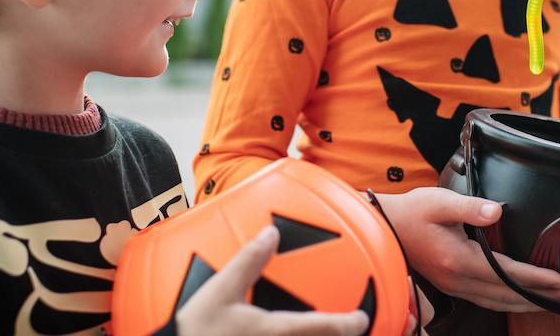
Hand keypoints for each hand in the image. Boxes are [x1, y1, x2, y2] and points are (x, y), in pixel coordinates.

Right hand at [176, 225, 370, 335]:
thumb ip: (248, 261)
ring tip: (323, 332)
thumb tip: (271, 233)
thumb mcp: (219, 291)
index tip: (363, 318)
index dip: (351, 324)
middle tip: (349, 328)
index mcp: (277, 331)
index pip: (327, 328)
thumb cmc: (196, 331)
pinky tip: (286, 335)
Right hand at [376, 187, 559, 312]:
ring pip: (499, 303)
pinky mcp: (454, 286)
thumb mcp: (438, 202)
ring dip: (529, 303)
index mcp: (458, 260)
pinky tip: (524, 299)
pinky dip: (512, 302)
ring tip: (557, 301)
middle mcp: (458, 280)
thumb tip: (496, 211)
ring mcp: (455, 286)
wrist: (384, 227)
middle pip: (507, 295)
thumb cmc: (412, 212)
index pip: (506, 273)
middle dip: (541, 297)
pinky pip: (489, 300)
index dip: (535, 278)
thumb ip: (469, 207)